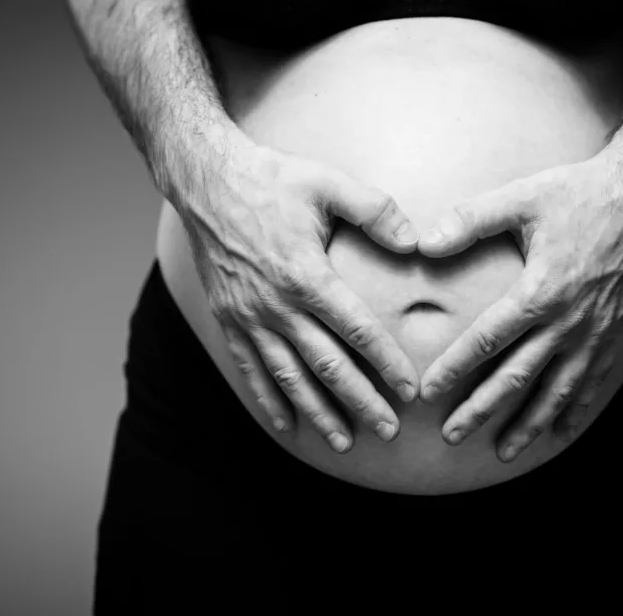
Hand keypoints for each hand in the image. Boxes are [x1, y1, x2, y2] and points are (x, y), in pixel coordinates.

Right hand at [176, 127, 421, 452]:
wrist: (206, 181)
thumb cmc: (273, 179)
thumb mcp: (329, 182)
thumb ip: (376, 210)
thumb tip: (416, 241)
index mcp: (306, 274)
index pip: (356, 330)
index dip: (386, 362)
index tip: (411, 390)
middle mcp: (276, 305)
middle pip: (326, 365)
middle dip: (360, 401)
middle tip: (390, 432)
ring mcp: (249, 316)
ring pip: (289, 377)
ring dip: (318, 413)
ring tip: (344, 442)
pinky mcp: (228, 319)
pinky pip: (251, 369)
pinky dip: (269, 400)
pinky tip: (286, 425)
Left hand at [417, 142, 622, 461]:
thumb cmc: (578, 193)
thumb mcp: (521, 197)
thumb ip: (470, 220)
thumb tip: (423, 242)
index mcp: (541, 289)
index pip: (488, 339)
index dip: (456, 367)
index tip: (429, 392)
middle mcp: (569, 320)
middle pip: (518, 376)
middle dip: (483, 409)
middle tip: (452, 437)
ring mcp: (596, 332)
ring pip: (557, 391)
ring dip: (529, 424)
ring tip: (502, 453)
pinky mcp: (615, 333)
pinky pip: (592, 382)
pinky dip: (574, 411)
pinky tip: (559, 434)